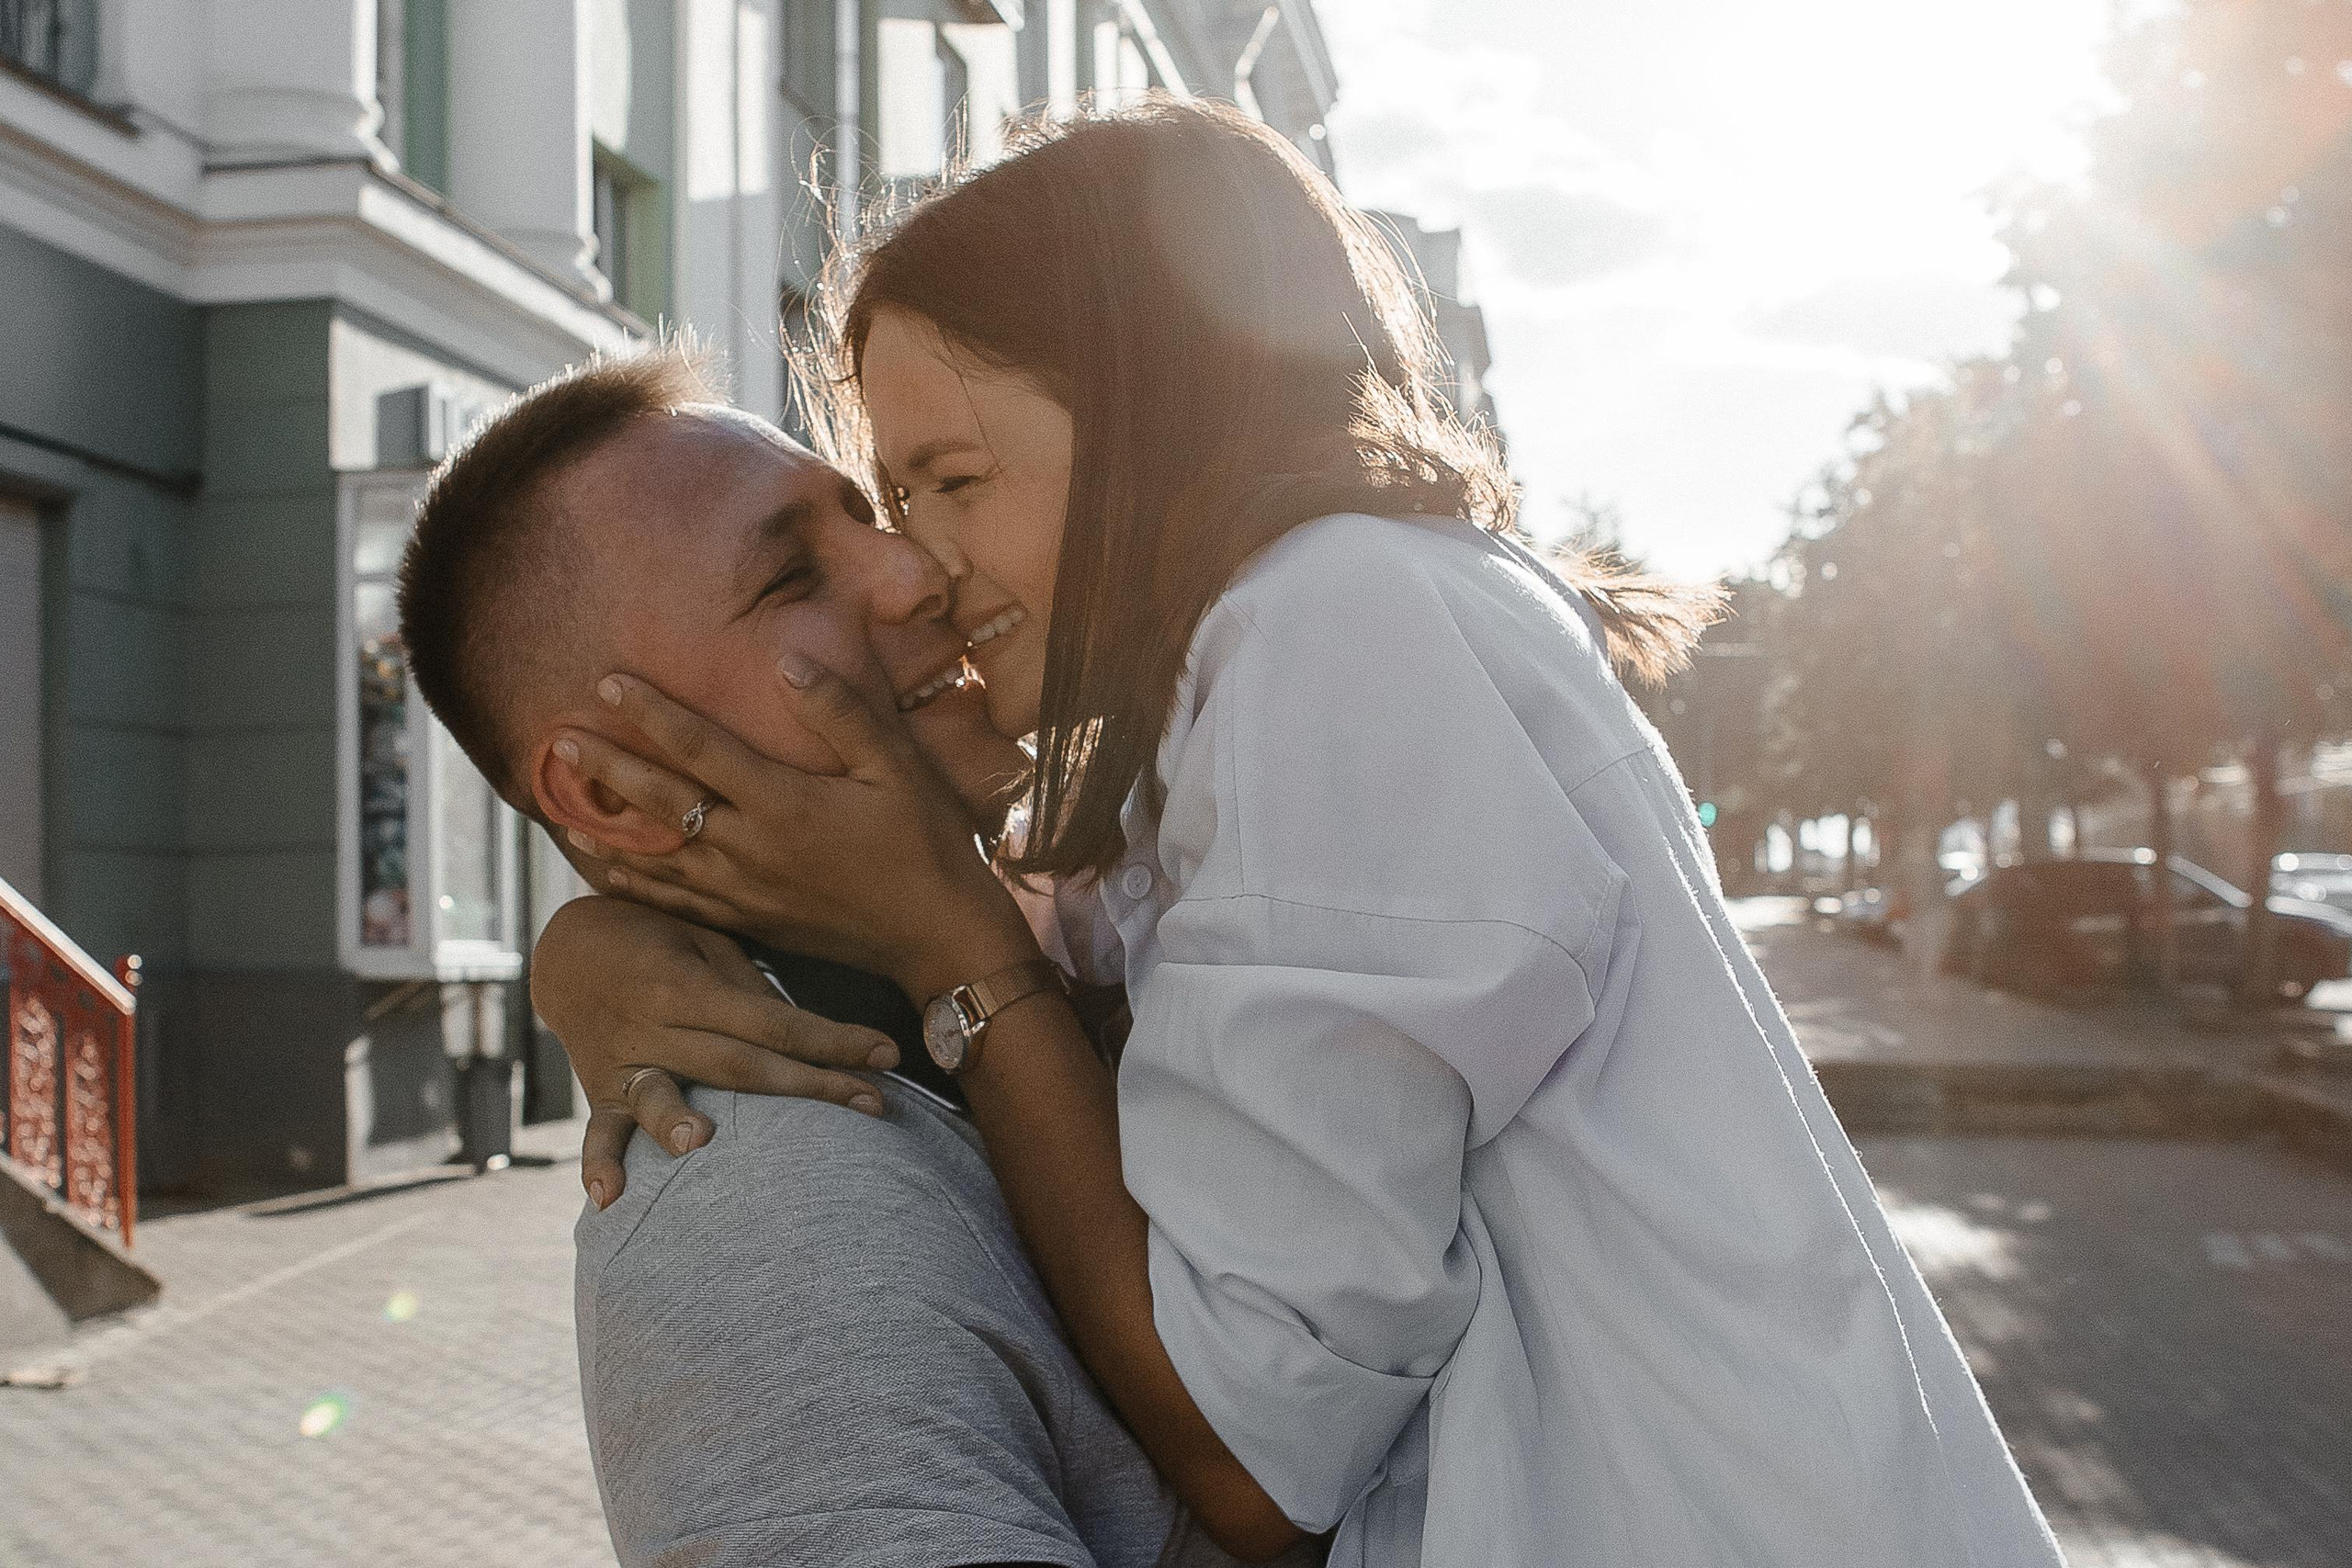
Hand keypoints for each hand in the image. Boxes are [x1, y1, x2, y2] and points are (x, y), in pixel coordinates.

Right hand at [529, 895, 900, 1206]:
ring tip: (701, 1142)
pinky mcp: (598, 1090)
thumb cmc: (656, 937)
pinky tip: (608, 1198)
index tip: (887, 1054)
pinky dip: (599, 1164)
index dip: (832, 1040)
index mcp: (687, 986)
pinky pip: (599, 1130)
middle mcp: (654, 1026)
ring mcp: (623, 1063)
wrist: (566, 948)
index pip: (772, 1021)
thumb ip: (748, 986)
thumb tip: (801, 1032)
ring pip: (659, 1095)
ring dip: (677, 1120)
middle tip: (874, 1106)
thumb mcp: (705, 939)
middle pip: (738, 1065)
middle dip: (809, 1087)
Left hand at [558, 659, 1040, 1001]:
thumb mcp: (897, 767)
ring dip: (606, 826)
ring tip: (557, 802)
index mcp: (785, 804)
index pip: (701, 748)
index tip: (607, 683)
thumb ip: (840, 713)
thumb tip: (784, 663)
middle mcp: (752, 849)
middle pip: (663, 802)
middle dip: (608, 767)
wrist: (938, 935)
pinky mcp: (749, 923)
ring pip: (657, 857)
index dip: (651, 713)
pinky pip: (675, 902)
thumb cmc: (926, 843)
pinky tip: (602, 868)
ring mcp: (746, 892)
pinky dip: (632, 883)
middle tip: (560, 739)